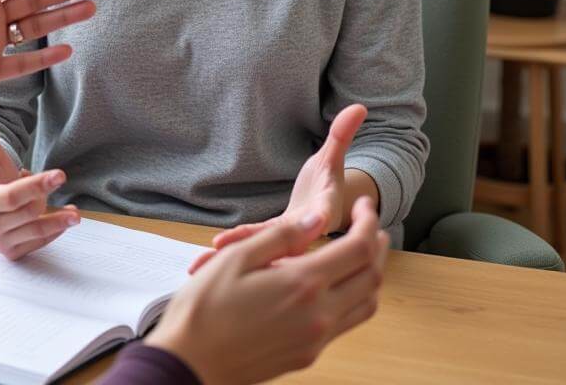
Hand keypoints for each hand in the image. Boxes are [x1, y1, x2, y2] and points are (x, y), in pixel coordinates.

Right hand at [0, 104, 79, 259]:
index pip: (12, 196)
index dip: (37, 185)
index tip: (61, 175)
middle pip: (29, 211)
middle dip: (44, 195)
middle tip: (52, 180)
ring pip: (37, 230)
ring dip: (58, 219)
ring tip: (74, 212)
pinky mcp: (12, 253)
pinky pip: (39, 243)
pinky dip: (55, 231)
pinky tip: (64, 220)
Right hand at [147, 197, 387, 384]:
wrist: (190, 362)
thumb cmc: (205, 307)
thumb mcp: (236, 257)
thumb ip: (282, 236)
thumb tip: (317, 219)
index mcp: (303, 284)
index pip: (358, 249)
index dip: (366, 221)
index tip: (362, 203)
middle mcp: (319, 315)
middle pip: (371, 277)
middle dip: (376, 245)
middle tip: (369, 222)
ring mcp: (315, 339)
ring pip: (366, 305)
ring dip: (371, 274)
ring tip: (361, 250)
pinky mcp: (307, 355)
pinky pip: (346, 324)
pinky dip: (354, 297)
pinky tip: (336, 283)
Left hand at [188, 104, 367, 274]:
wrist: (323, 209)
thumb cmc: (327, 183)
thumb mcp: (332, 159)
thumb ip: (341, 135)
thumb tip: (358, 106)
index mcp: (323, 211)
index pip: (320, 215)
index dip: (313, 219)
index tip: (307, 223)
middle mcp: (304, 231)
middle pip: (283, 241)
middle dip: (257, 243)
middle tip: (226, 247)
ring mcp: (284, 241)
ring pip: (260, 250)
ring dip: (234, 253)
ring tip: (206, 256)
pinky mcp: (270, 241)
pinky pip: (250, 246)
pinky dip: (232, 250)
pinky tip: (208, 254)